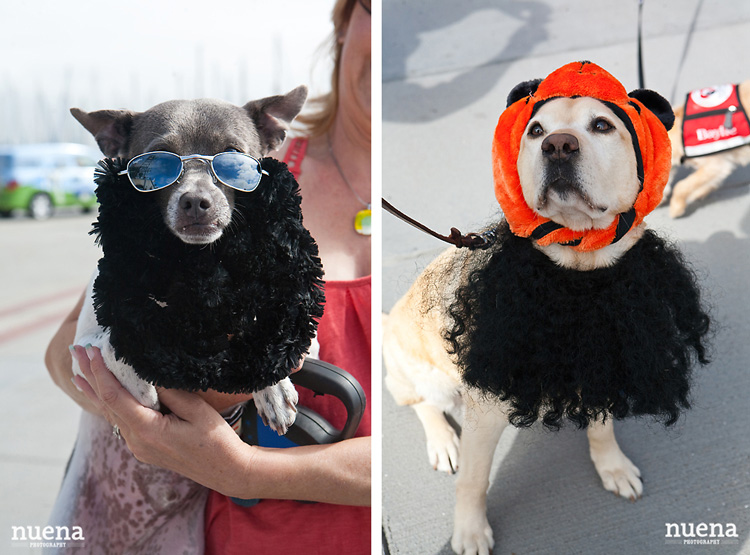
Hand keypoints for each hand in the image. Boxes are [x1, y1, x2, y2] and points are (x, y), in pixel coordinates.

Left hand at [71, 344, 250, 495]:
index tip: (92, 350)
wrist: (227, 470)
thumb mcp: (197, 410)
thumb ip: (169, 392)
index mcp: (147, 431)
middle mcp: (136, 441)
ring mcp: (138, 447)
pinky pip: (122, 421)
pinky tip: (103, 396)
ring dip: (97, 390)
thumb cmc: (217, 441)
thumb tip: (147, 376)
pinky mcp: (145, 448)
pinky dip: (110, 404)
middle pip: (107, 405)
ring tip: (81, 371)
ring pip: (111, 414)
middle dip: (91, 377)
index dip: (101, 372)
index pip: (115, 397)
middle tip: (77, 350)